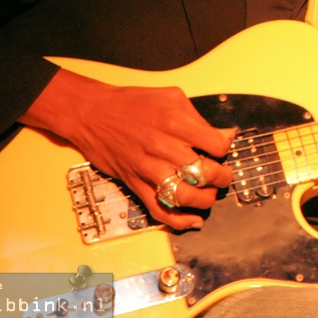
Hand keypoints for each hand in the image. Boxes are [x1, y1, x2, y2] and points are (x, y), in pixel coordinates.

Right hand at [21, 69, 233, 228]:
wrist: (91, 114)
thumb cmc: (131, 103)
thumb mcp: (171, 97)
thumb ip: (199, 118)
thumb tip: (226, 135)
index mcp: (174, 122)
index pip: (215, 145)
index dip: (224, 149)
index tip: (222, 148)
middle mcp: (161, 147)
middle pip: (204, 173)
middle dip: (222, 177)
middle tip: (223, 175)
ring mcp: (147, 169)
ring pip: (184, 196)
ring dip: (205, 199)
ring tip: (210, 193)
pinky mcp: (135, 184)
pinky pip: (159, 209)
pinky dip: (179, 220)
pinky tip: (193, 220)